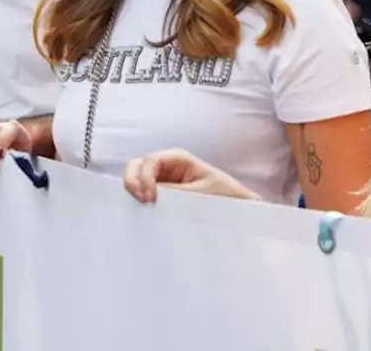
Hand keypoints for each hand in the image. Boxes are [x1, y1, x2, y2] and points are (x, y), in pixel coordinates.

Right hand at [123, 149, 259, 203]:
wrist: (237, 208)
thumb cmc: (223, 195)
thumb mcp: (199, 193)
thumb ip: (174, 193)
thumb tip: (151, 196)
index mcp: (177, 158)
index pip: (150, 160)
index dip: (145, 177)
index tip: (150, 199)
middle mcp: (165, 165)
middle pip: (136, 165)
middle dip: (133, 181)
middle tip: (142, 202)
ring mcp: (160, 179)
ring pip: (135, 179)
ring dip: (135, 192)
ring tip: (143, 208)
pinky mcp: (159, 194)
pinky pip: (142, 193)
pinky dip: (138, 200)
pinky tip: (144, 212)